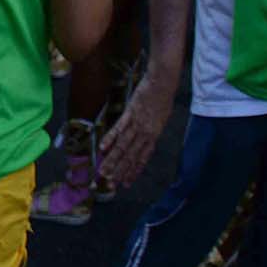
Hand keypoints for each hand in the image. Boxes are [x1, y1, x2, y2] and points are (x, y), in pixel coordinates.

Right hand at [98, 75, 174, 192]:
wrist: (163, 82)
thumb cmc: (162, 98)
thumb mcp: (160, 117)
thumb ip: (151, 129)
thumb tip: (145, 138)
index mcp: (154, 135)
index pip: (142, 157)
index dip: (133, 171)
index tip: (125, 183)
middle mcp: (146, 133)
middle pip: (130, 155)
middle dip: (120, 171)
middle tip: (110, 184)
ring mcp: (137, 123)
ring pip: (123, 146)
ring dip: (113, 160)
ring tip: (104, 172)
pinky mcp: (130, 112)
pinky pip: (119, 128)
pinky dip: (110, 139)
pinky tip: (102, 149)